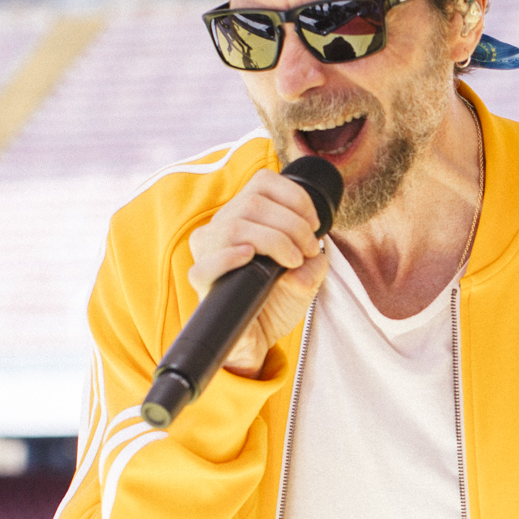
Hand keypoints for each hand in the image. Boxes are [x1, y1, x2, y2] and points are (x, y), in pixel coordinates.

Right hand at [185, 169, 330, 375]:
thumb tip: (310, 255)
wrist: (260, 336)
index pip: (263, 182)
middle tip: (309, 250)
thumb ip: (315, 259)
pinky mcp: (203, 280)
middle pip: (252, 202)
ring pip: (235, 225)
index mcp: (245, 214)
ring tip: (292, 261)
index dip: (294, 197)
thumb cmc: (278, 298)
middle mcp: (223, 226)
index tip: (314, 225)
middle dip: (292, 225)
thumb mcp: (308, 274)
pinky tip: (249, 257)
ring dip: (274, 240)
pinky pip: (206, 263)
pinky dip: (229, 257)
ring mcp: (209, 252)